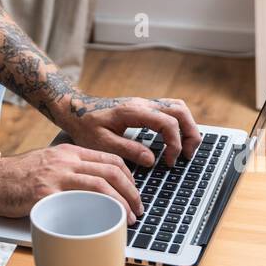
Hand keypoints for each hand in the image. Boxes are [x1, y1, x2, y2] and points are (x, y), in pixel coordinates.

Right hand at [0, 145, 143, 224]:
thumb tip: (96, 189)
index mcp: (69, 152)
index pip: (110, 158)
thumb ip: (70, 171)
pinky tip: (107, 221)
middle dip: (132, 192)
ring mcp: (57, 175)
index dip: (129, 177)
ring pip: (102, 183)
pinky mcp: (47, 192)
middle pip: (112, 170)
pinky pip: (81, 199)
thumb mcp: (49, 164)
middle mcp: (66, 160)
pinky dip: (101, 210)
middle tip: (138, 208)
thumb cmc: (19, 177)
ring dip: (122, 202)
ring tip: (129, 217)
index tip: (135, 193)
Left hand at [55, 93, 200, 168]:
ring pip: (178, 107)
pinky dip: (178, 124)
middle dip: (190, 133)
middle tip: (187, 156)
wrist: (75, 109)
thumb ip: (128, 150)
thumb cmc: (85, 125)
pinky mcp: (144, 108)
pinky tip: (174, 140)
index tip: (168, 162)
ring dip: (187, 127)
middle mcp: (142, 103)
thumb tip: (152, 160)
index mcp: (133, 111)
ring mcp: (144, 103)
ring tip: (185, 149)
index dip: (174, 144)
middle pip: (180, 110)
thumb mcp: (101, 143)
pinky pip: (169, 110)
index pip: (167, 122)